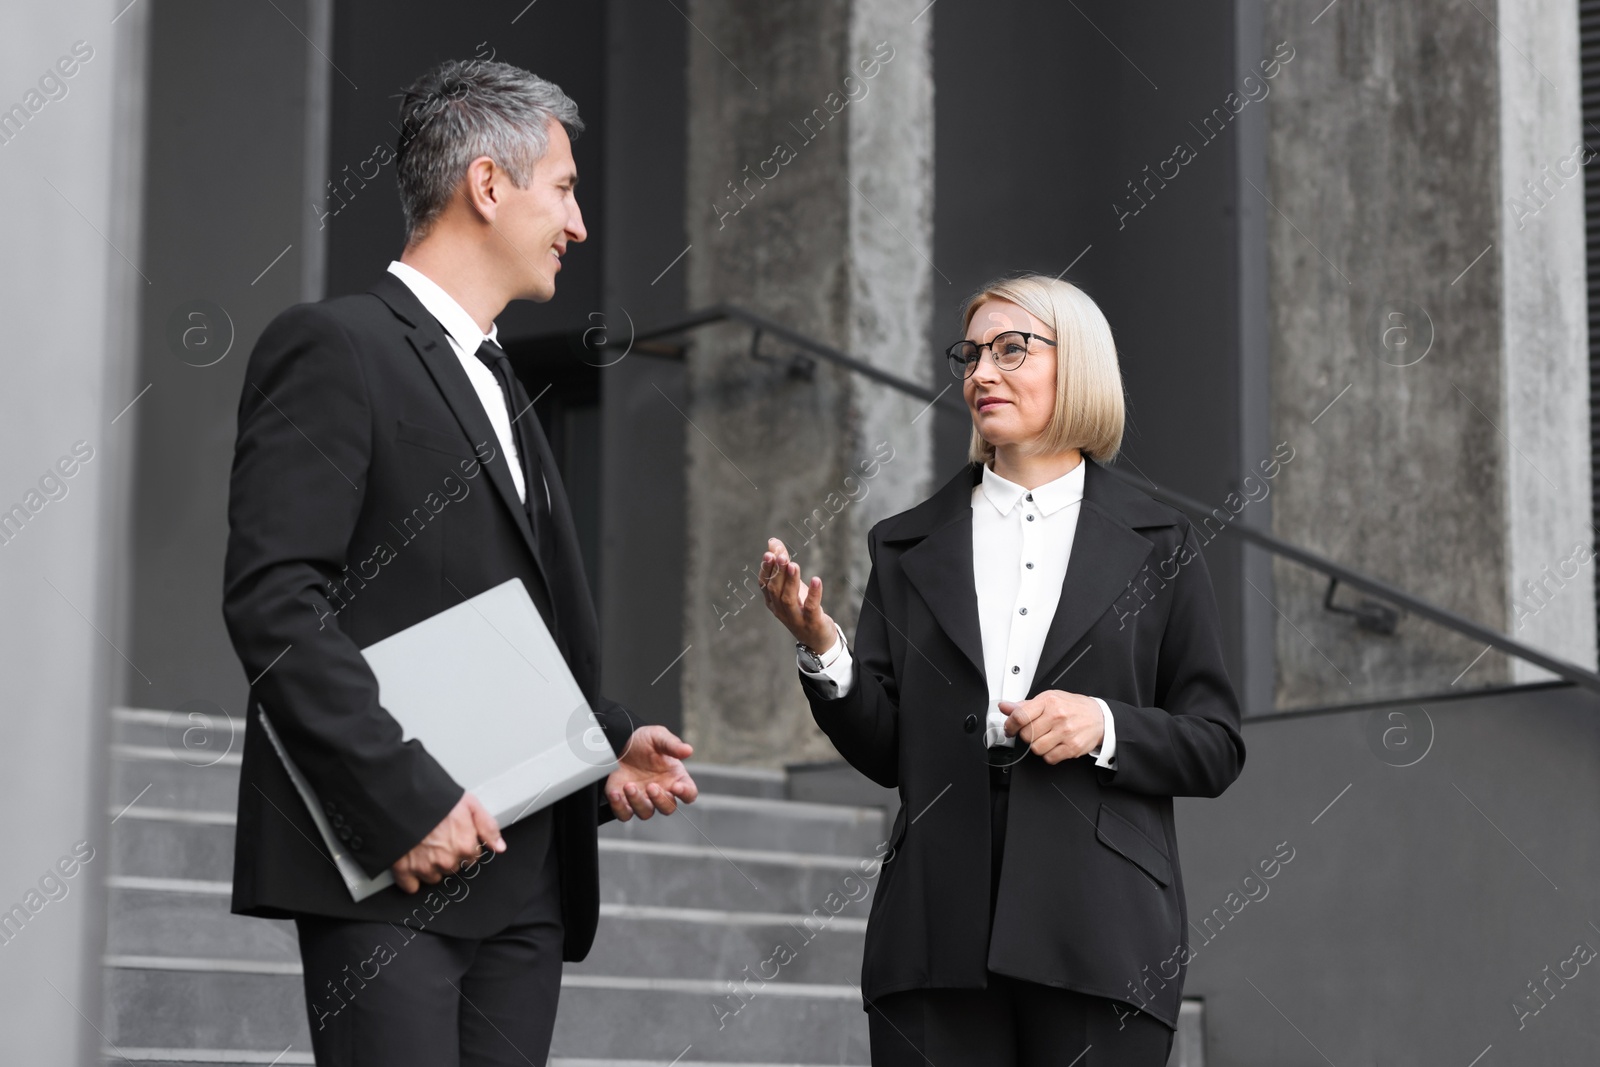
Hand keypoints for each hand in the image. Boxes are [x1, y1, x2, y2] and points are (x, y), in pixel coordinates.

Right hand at [390, 792, 504, 893]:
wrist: (402, 797)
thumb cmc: (435, 798)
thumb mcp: (470, 804)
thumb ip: (488, 827)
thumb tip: (500, 847)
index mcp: (465, 845)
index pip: (473, 857)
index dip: (465, 845)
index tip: (456, 836)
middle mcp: (447, 860)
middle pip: (454, 867)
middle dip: (449, 855)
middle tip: (439, 837)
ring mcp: (425, 867)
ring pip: (435, 877)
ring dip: (431, 866)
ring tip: (424, 845)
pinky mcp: (404, 870)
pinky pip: (411, 886)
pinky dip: (411, 878)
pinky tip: (412, 862)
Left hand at [606, 725, 697, 820]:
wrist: (618, 742)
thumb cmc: (642, 741)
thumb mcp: (658, 736)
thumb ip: (672, 744)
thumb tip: (688, 750)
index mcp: (675, 778)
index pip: (689, 793)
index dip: (686, 793)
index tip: (677, 787)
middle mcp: (661, 791)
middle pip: (668, 808)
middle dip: (660, 800)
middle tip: (651, 786)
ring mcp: (643, 799)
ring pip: (646, 813)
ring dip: (638, 802)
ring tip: (629, 786)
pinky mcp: (624, 802)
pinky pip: (624, 814)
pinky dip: (620, 808)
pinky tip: (616, 794)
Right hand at [759, 537, 836, 651]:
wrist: (818, 639)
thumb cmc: (802, 608)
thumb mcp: (792, 586)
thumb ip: (782, 564)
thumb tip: (773, 541)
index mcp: (772, 601)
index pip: (764, 584)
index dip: (766, 569)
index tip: (769, 553)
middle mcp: (780, 610)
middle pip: (775, 590)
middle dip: (777, 572)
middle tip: (781, 555)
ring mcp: (795, 618)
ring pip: (788, 599)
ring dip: (790, 581)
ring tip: (793, 565)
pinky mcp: (812, 622)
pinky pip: (811, 607)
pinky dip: (813, 593)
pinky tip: (816, 580)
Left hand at [1001, 690, 1103, 764]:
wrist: (1099, 717)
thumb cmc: (1073, 707)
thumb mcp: (1049, 699)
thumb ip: (1025, 705)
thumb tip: (1004, 707)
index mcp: (1049, 701)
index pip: (1020, 716)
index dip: (1010, 725)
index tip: (1009, 729)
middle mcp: (1057, 716)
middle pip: (1026, 735)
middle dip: (1026, 736)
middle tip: (1034, 732)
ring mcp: (1065, 733)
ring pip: (1036, 748)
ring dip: (1037, 746)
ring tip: (1046, 738)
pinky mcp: (1072, 747)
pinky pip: (1049, 758)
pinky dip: (1049, 755)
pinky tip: (1054, 745)